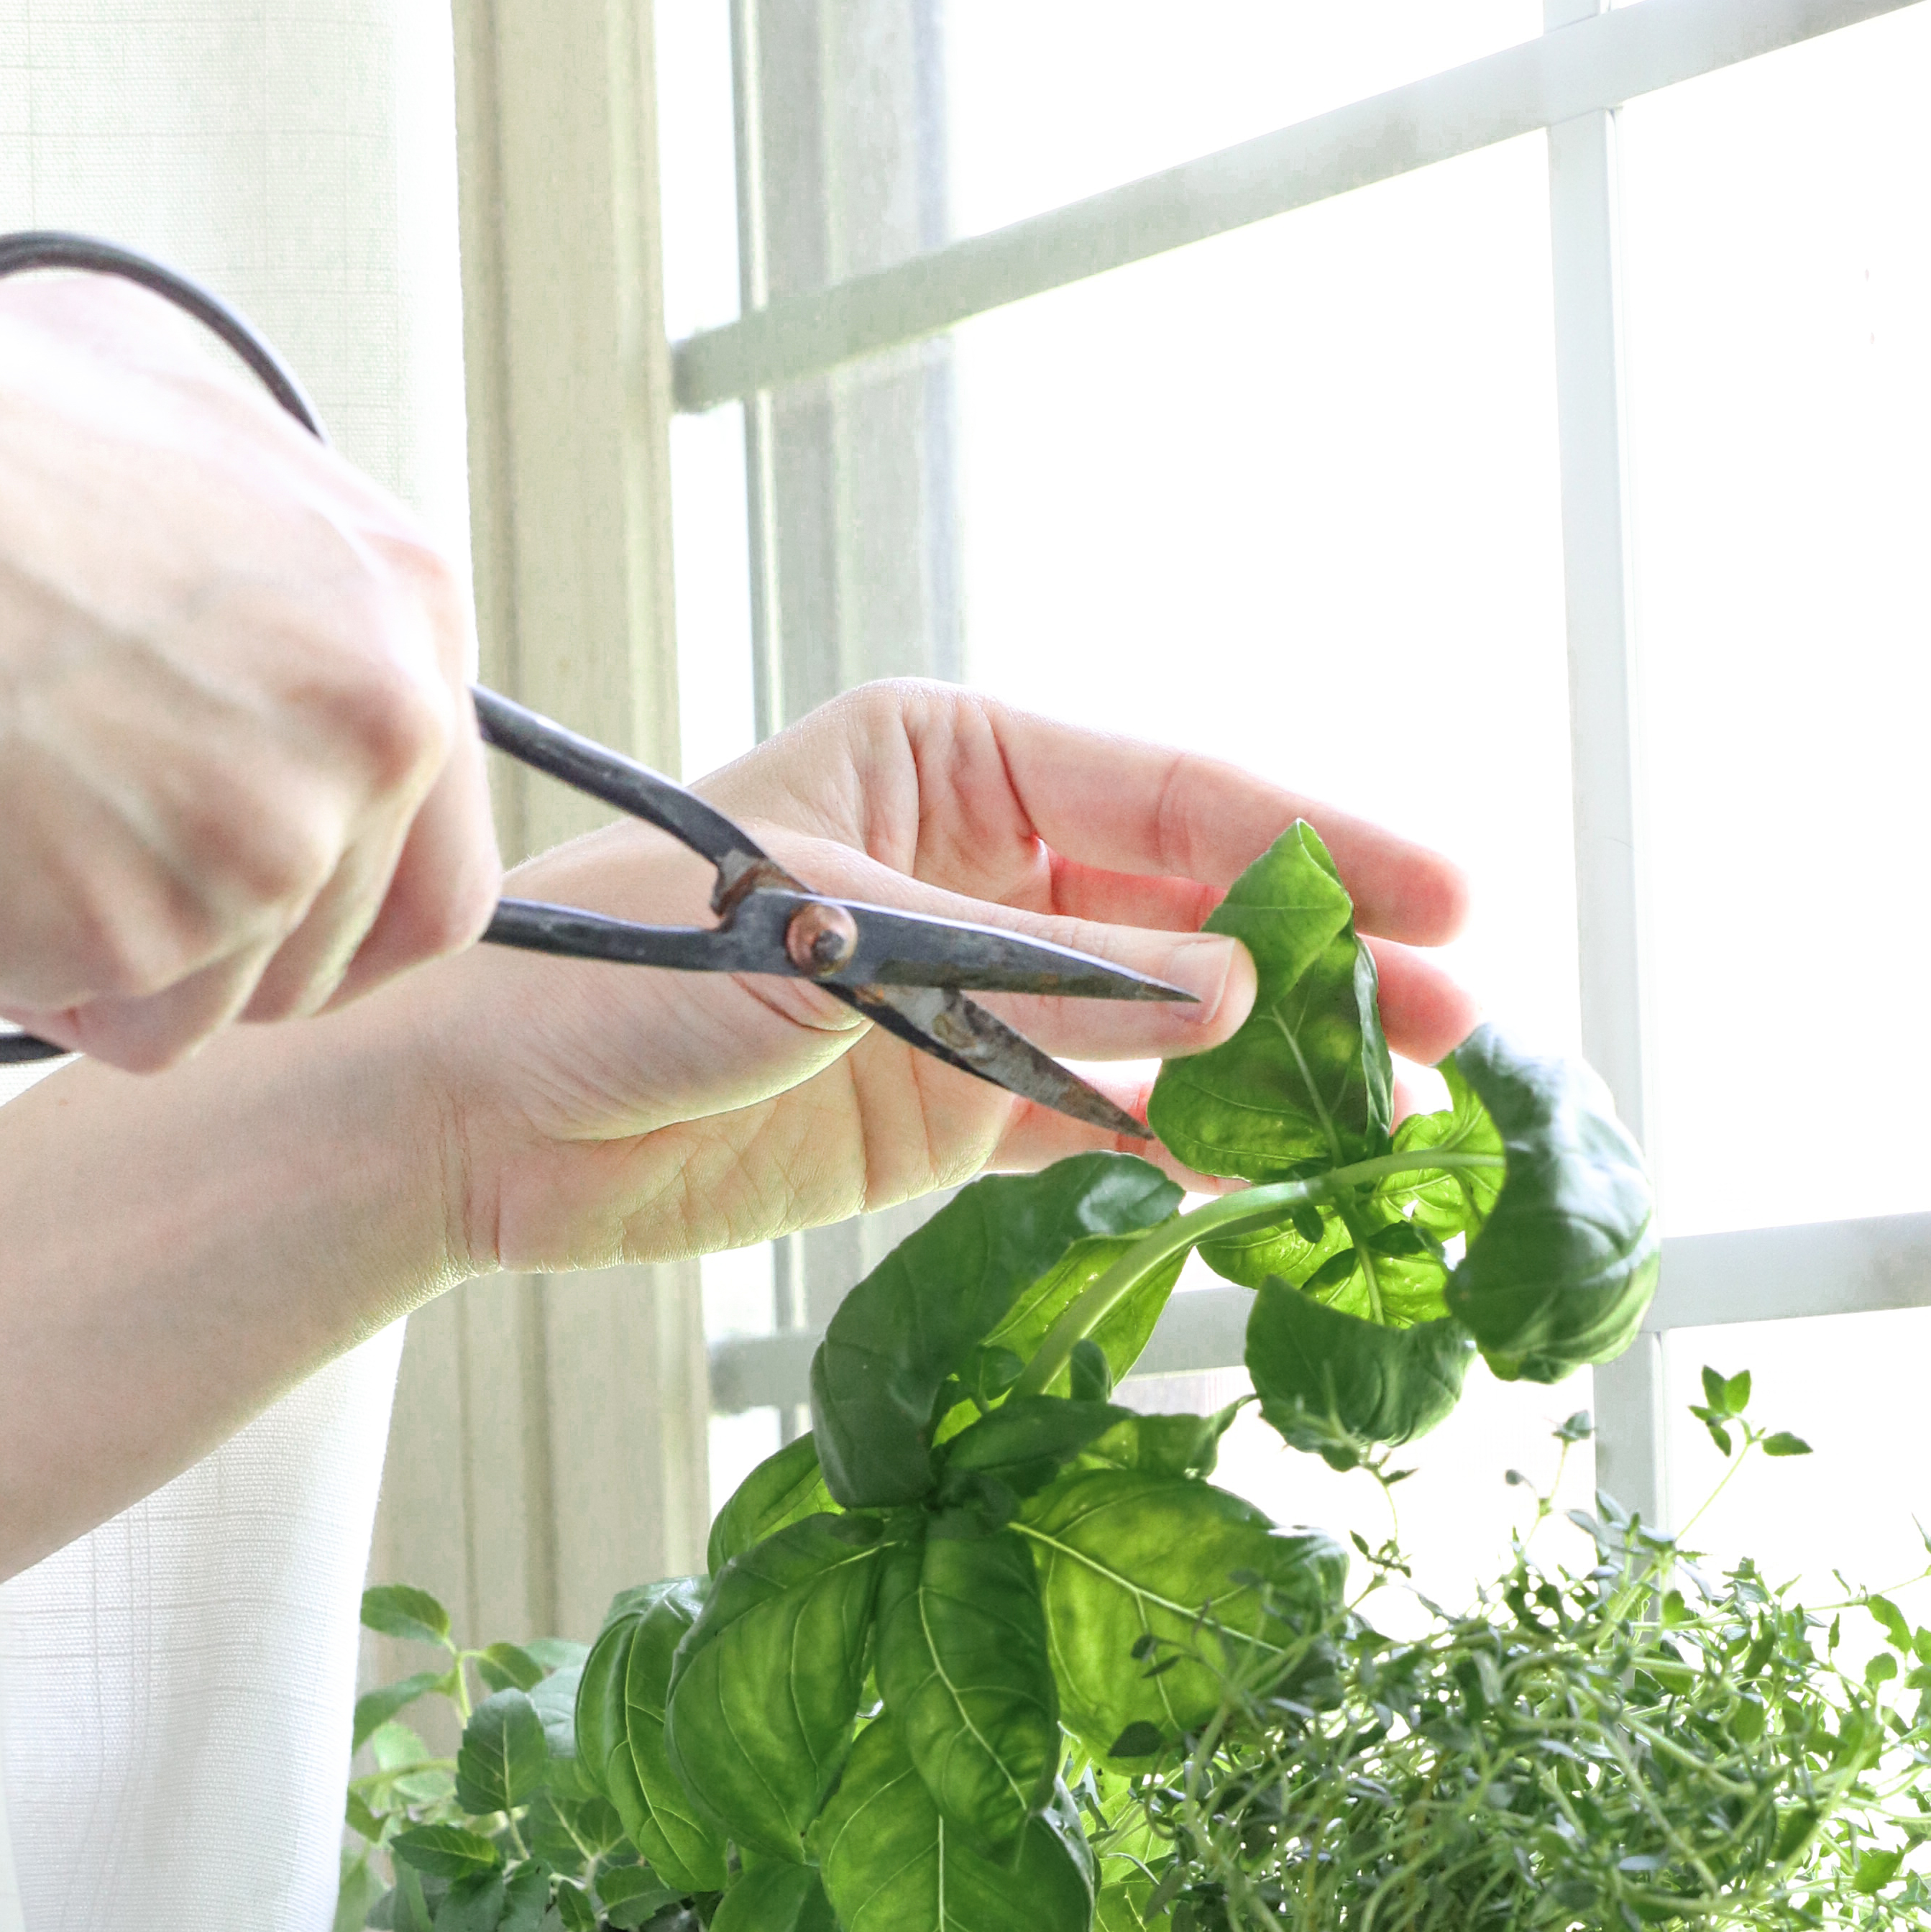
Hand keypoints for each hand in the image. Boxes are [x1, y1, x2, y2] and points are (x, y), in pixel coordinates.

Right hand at [0, 230, 500, 1068]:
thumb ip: (259, 550)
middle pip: (342, 942)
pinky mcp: (161, 940)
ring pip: (224, 993)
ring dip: (113, 948)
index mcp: (398, 603)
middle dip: (225, 938)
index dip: (344, 895)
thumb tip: (261, 607)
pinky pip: (121, 1022)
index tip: (267, 900)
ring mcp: (276, 843)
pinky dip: (32, 975)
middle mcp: (374, 728)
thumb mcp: (160, 408)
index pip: (439, 840)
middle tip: (96, 864)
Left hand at [391, 682, 1477, 1275]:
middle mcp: (983, 863)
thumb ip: (1023, 979)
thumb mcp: (823, 949)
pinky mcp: (954, 1106)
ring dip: (1284, 1060)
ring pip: (1173, 1017)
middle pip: (1200, 905)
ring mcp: (981, 989)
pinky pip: (1107, 1118)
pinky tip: (1278, 1171)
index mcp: (951, 760)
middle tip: (1456, 1022)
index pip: (1169, 794)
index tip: (1437, 892)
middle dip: (1329, 958)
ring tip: (1400, 1111)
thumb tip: (1220, 998)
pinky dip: (1190, 1144)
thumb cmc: (605, 973)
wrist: (475, 1113)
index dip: (1312, 842)